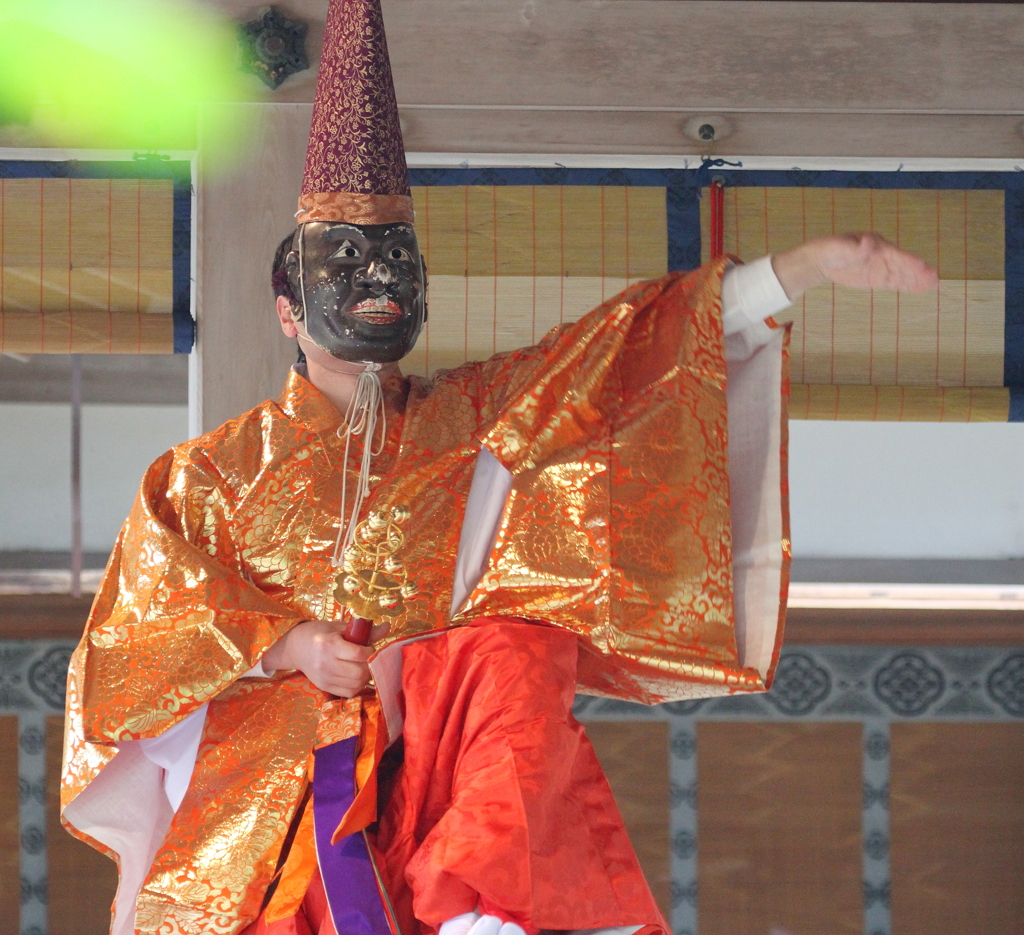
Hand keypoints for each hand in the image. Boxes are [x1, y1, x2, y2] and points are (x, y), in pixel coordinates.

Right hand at [261, 619, 388, 696]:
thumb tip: (388, 627)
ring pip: (355, 685)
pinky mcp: (324, 687)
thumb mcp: (340, 627)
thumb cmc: (320, 633)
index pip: (358, 654)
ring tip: (362, 667)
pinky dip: (357, 686)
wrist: (296, 647)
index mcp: (329, 645)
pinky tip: (356, 676)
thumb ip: (364, 631)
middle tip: (368, 659)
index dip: (370, 652)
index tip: (369, 647)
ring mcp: (324, 678)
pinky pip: (348, 693)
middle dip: (369, 666)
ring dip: (365, 677)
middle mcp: (326, 663)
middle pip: (359, 673)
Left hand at [772, 233, 937, 300]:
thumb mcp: (839, 247)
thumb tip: (869, 243)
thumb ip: (855, 249)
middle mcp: (882, 254)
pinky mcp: (877, 277)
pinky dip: (906, 285)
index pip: (894, 254)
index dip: (907, 261)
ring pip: (901, 274)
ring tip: (934, 285)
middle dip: (918, 271)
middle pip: (902, 264)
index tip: (921, 266)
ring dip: (916, 279)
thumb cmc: (830, 250)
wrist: (821, 259)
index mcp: (876, 244)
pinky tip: (919, 289)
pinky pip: (894, 282)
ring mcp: (881, 266)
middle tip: (935, 278)